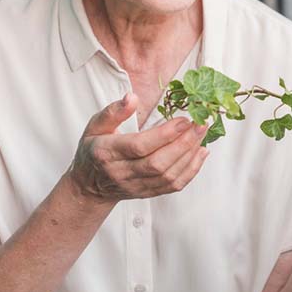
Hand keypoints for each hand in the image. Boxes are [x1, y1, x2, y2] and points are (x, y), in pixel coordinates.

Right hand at [68, 93, 209, 203]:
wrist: (89, 186)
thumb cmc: (93, 150)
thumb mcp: (95, 126)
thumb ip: (113, 111)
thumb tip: (131, 97)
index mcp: (106, 153)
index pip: (139, 146)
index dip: (164, 134)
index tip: (184, 120)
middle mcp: (121, 173)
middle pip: (158, 163)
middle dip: (184, 143)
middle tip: (201, 124)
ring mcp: (135, 186)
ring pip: (168, 176)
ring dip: (190, 155)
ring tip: (202, 134)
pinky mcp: (148, 193)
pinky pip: (173, 186)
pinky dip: (191, 170)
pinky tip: (200, 152)